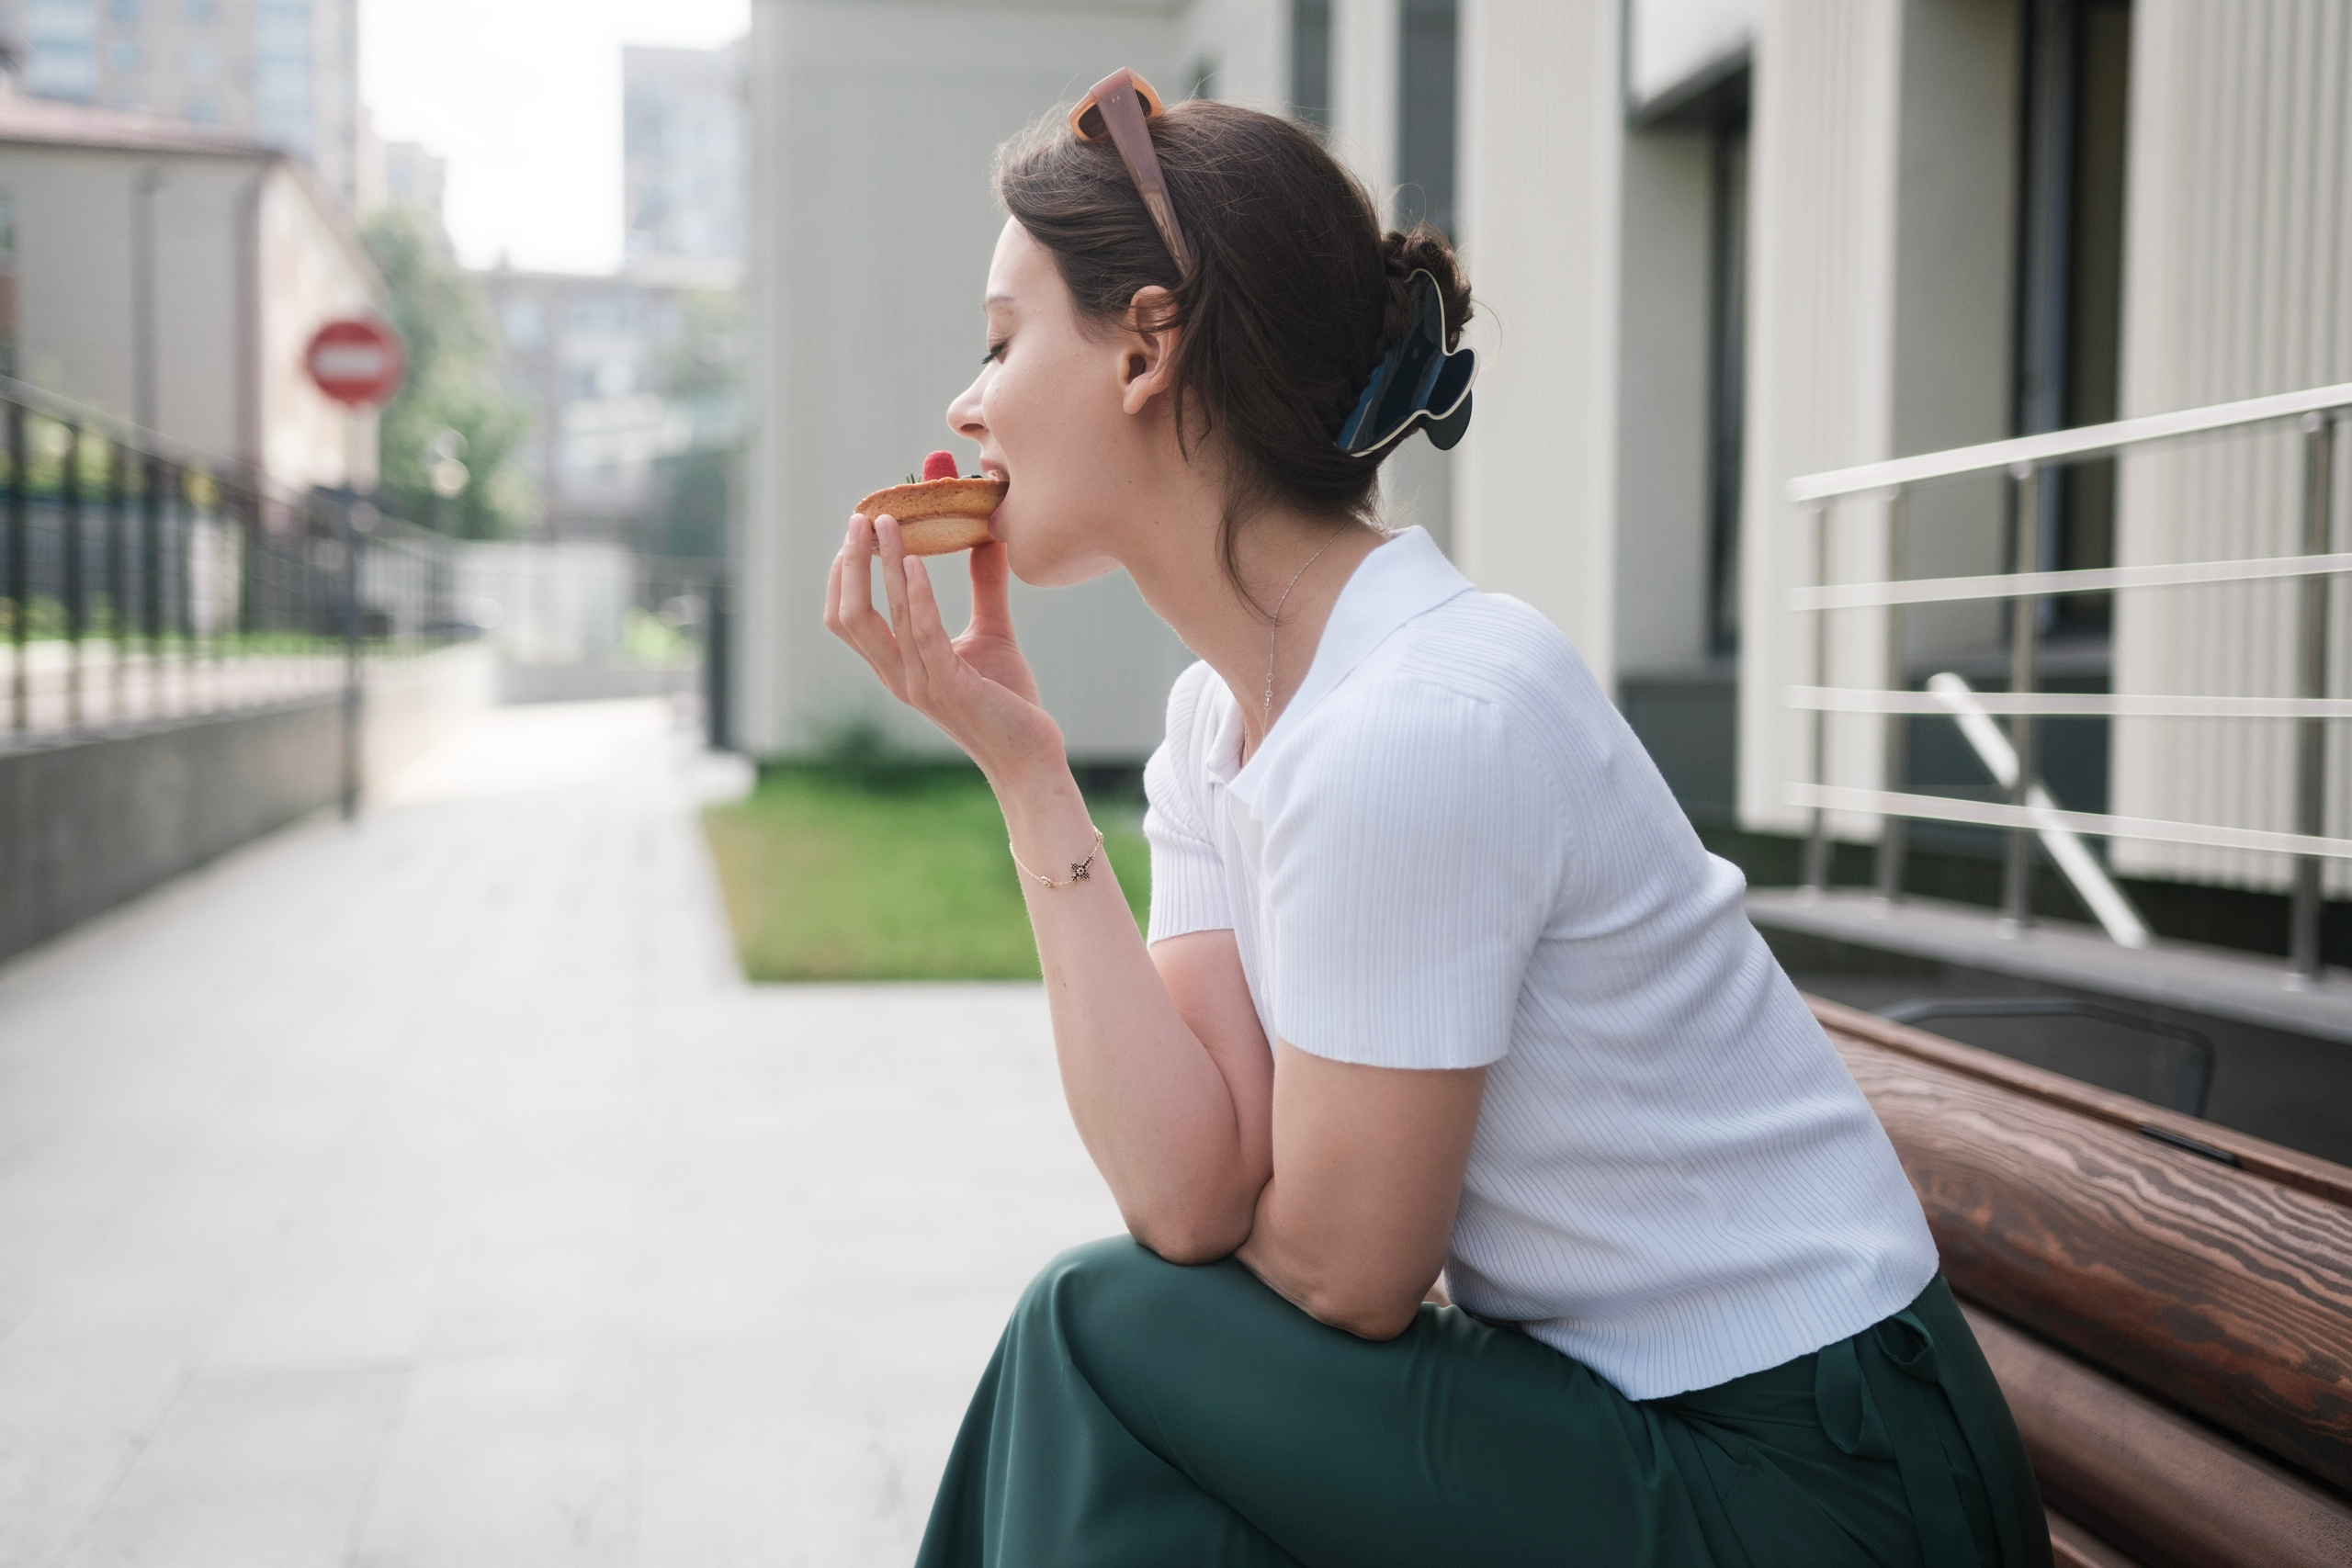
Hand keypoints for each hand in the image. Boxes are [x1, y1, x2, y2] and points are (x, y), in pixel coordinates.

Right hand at [824, 512, 1063, 779]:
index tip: (862, 529)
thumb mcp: (992, 632)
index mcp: (898, 666)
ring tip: (887, 522)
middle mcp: (897, 676)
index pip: (849, 617)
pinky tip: (918, 559)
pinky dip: (916, 593)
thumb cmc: (1010, 700)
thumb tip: (989, 537)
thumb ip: (984, 587)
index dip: (847, 573)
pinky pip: (922, 632)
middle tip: (862, 518)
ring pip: (878, 618)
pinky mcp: (947, 686)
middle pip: (848, 615)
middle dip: (849, 564)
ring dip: (881, 566)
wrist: (1030, 755)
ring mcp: (917, 684)